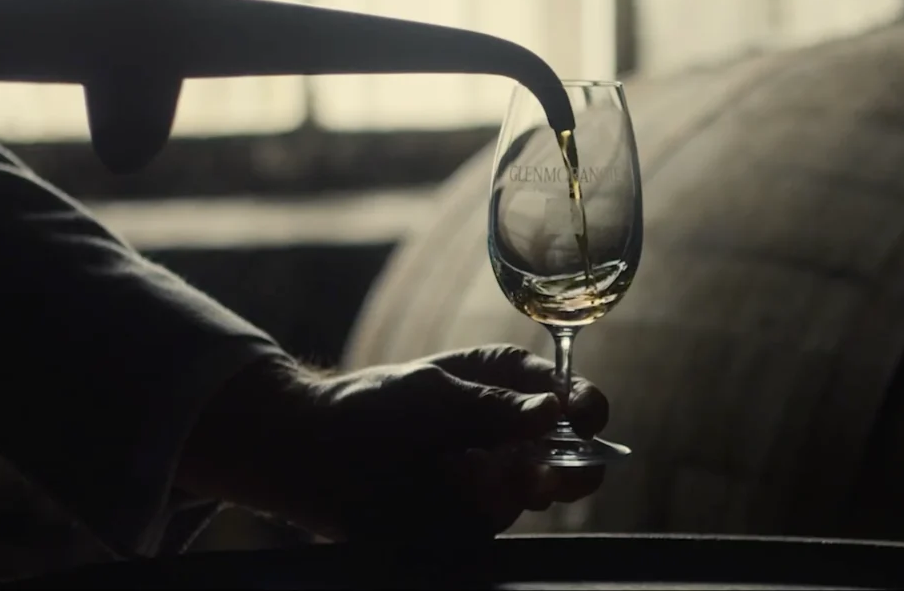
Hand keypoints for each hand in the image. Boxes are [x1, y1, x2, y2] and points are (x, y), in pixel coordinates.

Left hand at [309, 344, 608, 538]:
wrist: (316, 455)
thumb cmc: (374, 406)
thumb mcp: (433, 394)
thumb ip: (493, 407)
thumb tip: (553, 411)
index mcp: (507, 384)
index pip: (568, 394)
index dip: (587, 407)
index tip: (587, 420)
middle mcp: (510, 433)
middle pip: (572, 454)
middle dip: (572, 466)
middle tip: (552, 474)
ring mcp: (495, 479)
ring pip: (535, 492)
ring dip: (511, 486)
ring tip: (465, 472)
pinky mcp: (472, 519)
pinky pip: (493, 518)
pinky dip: (474, 506)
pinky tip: (442, 487)